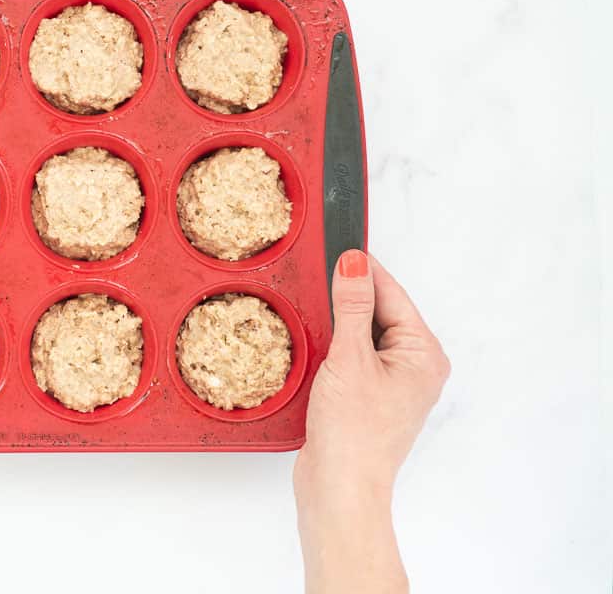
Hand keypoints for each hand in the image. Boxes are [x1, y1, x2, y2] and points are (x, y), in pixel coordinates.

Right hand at [293, 249, 449, 592]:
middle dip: (348, 298)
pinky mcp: (370, 397)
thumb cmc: (353, 434)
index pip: (392, 294)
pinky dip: (334, 347)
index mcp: (424, 353)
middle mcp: (415, 366)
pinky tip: (315, 347)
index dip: (362, 271)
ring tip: (313, 315)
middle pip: (379, 311)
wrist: (340, 489)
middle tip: (316, 279)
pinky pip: (354, 356)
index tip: (336, 248)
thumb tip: (355, 263)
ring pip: (363, 334)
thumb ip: (352, 306)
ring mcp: (394, 383)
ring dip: (338, 324)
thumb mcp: (349, 358)